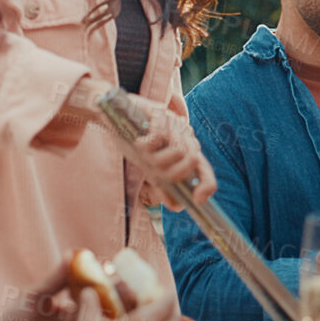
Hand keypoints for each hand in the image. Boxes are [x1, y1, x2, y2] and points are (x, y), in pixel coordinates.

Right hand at [119, 94, 215, 211]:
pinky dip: (146, 142)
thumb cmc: (134, 141)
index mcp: (185, 152)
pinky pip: (159, 138)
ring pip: (178, 151)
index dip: (206, 186)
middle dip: (173, 168)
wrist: (113, 113)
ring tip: (145, 146)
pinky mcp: (161, 114)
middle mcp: (183, 139)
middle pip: (192, 162)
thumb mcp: (150, 167)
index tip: (197, 199)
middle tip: (154, 160)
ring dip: (157, 154)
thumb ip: (165, 187)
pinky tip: (140, 139)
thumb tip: (178, 207)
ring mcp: (174, 125)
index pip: (204, 172)